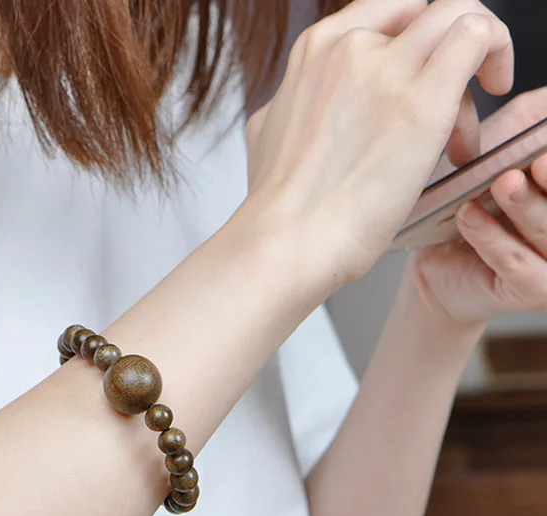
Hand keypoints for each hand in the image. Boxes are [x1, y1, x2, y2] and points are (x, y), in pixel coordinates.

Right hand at [243, 0, 512, 289]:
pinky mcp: (422, 103)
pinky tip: (491, 95)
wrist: (285, 243)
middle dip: (440, 56)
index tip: (417, 78)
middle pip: (422, 13)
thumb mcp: (268, 131)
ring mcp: (384, 71)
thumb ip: (295, 102)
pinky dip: (496, 55)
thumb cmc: (278, 208)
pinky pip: (477, 38)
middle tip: (446, 113)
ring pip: (457, 16)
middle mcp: (348, 48)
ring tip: (460, 133)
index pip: (386, 13)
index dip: (411, 41)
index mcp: (315, 50)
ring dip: (475, 60)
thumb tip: (300, 105)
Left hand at [410, 88, 546, 325]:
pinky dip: (492, 237)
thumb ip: (532, 117)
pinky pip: (515, 261)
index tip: (541, 150)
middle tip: (536, 161)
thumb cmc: (475, 197)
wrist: (439, 260)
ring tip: (502, 182)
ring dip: (526, 205)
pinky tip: (470, 215)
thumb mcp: (504, 145)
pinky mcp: (534, 290)